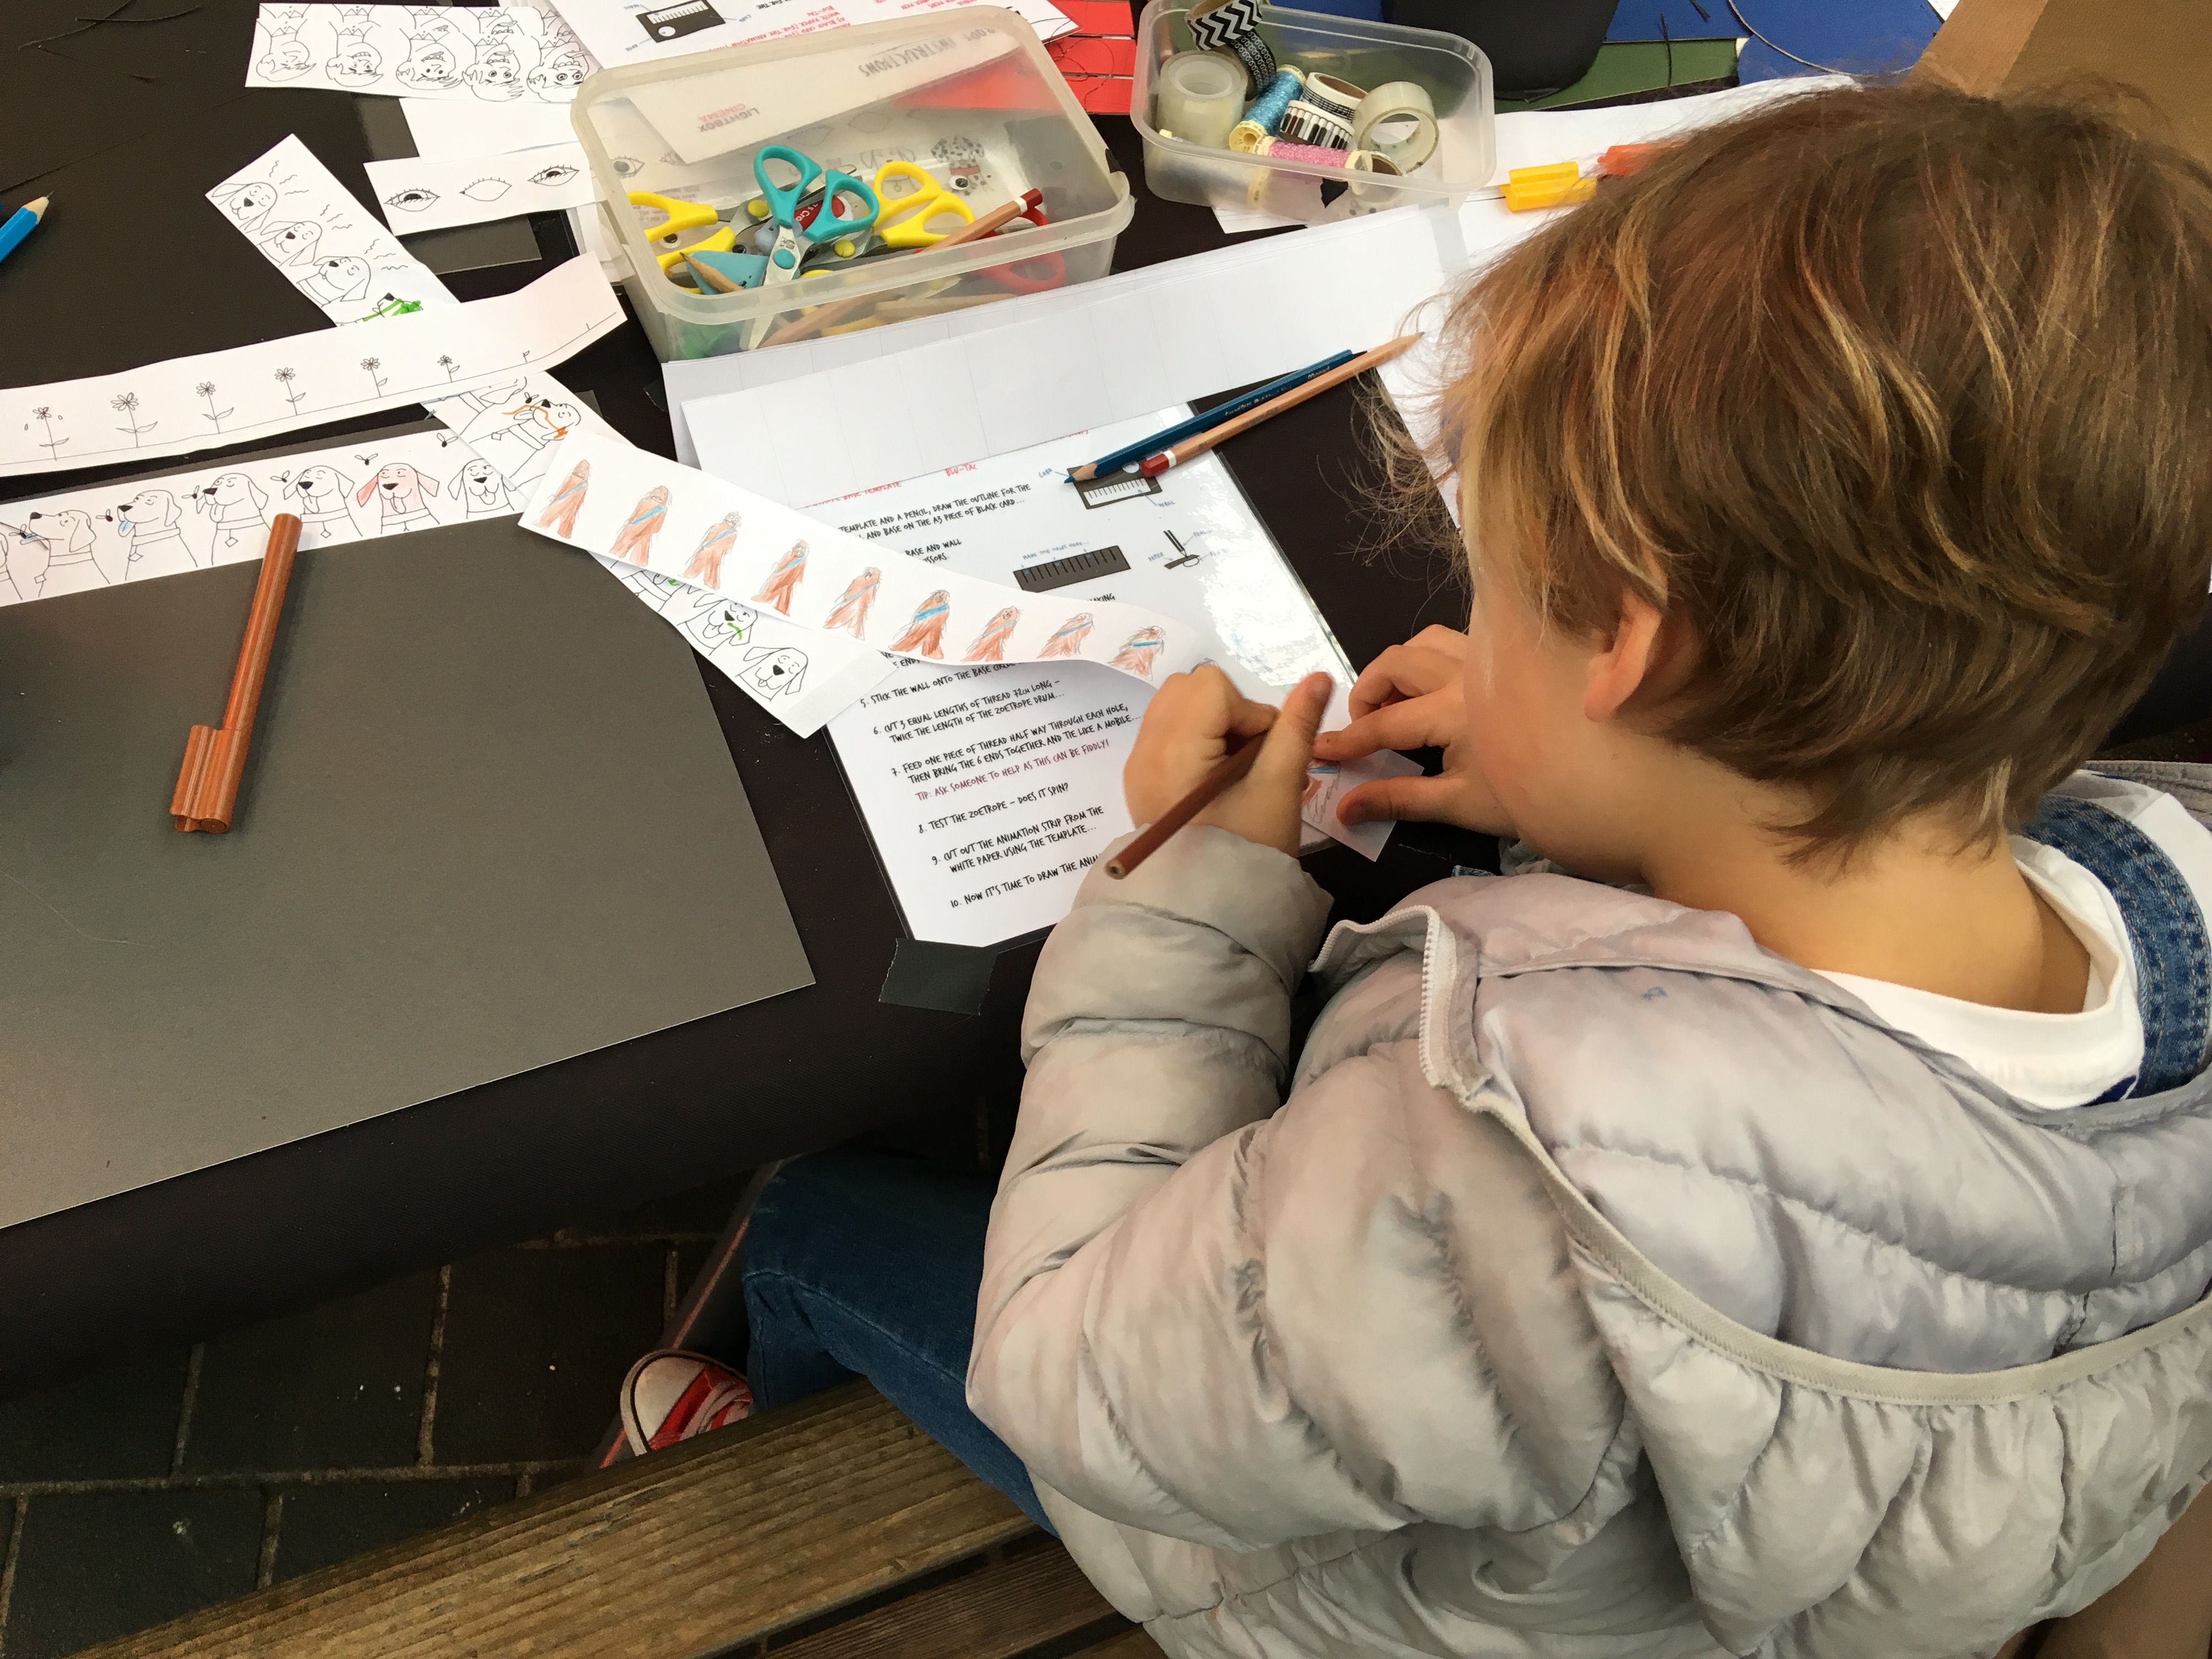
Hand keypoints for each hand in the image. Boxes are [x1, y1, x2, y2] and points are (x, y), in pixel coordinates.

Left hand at [1124, 667, 1333, 857]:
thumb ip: (1297, 727)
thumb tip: (1318, 677)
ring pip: (1178, 705)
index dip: (1249, 713)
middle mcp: (1144, 750)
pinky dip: (1196, 740)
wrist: (1209, 911)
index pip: (1213, 687)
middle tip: (1247, 760)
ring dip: (1213, 724)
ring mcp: (1137, 765)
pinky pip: (1167, 731)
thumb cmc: (1248, 851)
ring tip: (1232, 770)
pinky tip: (1214, 780)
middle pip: (1190, 688)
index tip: (1261, 756)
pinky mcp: (1140, 778)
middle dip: (1228, 713)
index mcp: (1172, 750)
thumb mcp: (1278, 787)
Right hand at [1310, 625, 1513, 834]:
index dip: (1347, 740)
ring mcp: (1487, 662)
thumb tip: (1344, 809)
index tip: (1319, 750)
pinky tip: (1430, 691)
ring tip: (1393, 705)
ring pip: (1424, 642)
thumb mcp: (1458, 805)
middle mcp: (1467, 675)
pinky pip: (1453, 641)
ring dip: (1397, 669)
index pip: (1384, 724)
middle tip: (1363, 729)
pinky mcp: (1503, 661)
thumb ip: (1397, 801)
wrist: (1591, 788)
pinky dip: (1428, 658)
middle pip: (1396, 663)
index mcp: (1454, 712)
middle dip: (1366, 693)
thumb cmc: (1524, 799)